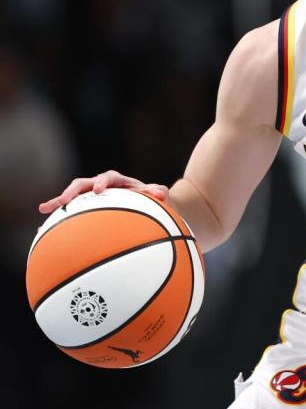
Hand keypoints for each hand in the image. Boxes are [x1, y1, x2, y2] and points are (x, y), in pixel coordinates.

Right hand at [38, 170, 169, 212]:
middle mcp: (100, 185)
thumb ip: (157, 191)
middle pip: (81, 184)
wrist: (148, 202)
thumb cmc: (151, 197)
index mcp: (117, 180)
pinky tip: (42, 231)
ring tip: (43, 210)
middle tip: (61, 202)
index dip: (100, 182)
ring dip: (57, 203)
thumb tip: (161, 192)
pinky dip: (58, 220)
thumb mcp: (156, 194)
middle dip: (70, 192)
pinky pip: (70, 212)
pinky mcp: (85, 207)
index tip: (97, 190)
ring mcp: (90, 196)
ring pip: (71, 197)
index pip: (107, 177)